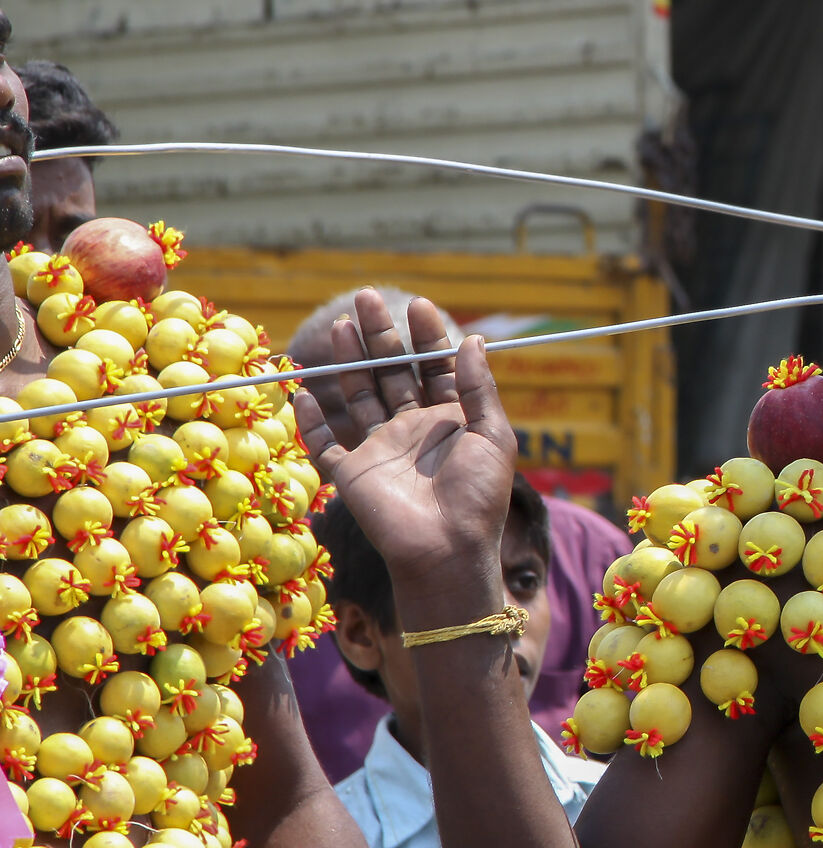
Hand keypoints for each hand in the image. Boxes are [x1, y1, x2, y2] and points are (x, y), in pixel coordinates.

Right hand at [293, 290, 517, 608]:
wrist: (449, 549)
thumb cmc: (479, 495)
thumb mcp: (494, 435)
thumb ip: (479, 388)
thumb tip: (473, 339)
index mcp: (449, 421)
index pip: (434, 368)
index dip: (426, 337)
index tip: (418, 304)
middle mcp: (412, 430)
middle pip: (391, 373)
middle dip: (379, 336)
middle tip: (366, 297)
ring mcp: (380, 450)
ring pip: (358, 397)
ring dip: (348, 362)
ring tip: (340, 325)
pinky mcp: (352, 474)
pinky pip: (325, 443)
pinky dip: (312, 420)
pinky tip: (304, 390)